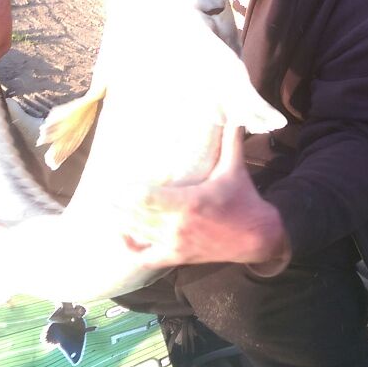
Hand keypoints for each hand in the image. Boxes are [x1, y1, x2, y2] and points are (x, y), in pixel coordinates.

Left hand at [124, 123, 290, 271]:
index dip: (128, 190)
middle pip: (135, 215)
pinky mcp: (178, 256)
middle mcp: (178, 225)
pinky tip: (123, 234)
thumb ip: (230, 138)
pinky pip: (146, 257)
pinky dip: (131, 247)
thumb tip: (233, 109)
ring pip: (137, 233)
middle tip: (107, 190)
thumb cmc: (244, 199)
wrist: (259, 237)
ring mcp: (176, 244)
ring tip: (110, 206)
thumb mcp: (234, 167)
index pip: (144, 198)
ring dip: (122, 220)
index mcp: (188, 202)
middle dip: (119, 204)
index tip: (119, 178)